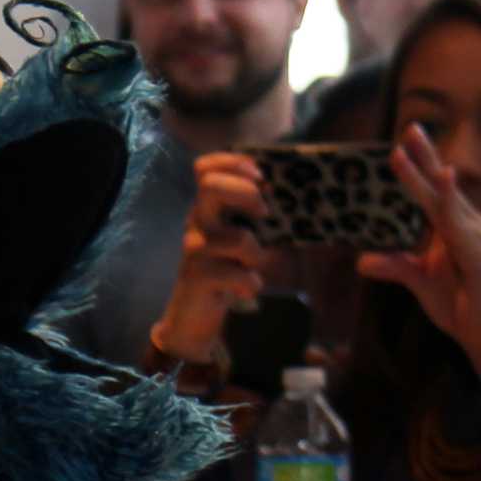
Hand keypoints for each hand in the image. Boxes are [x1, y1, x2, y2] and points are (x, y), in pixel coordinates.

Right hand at [150, 152, 272, 363]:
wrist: (192, 318)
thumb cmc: (224, 272)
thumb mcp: (239, 240)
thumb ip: (255, 219)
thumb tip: (288, 197)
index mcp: (207, 208)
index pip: (205, 168)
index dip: (232, 163)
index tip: (260, 176)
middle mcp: (197, 223)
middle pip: (210, 186)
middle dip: (246, 193)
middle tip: (264, 213)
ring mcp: (194, 250)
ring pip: (238, 238)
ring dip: (257, 254)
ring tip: (251, 267)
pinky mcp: (197, 277)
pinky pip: (238, 274)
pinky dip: (251, 283)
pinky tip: (246, 289)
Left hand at [357, 126, 480, 425]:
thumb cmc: (460, 304)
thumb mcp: (418, 281)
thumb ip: (394, 266)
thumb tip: (361, 260)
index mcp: (457, 227)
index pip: (437, 190)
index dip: (424, 163)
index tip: (408, 135)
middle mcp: (471, 226)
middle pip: (443, 187)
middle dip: (425, 157)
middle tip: (409, 127)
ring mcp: (478, 240)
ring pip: (445, 204)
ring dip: (424, 178)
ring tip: (404, 153)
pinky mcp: (480, 258)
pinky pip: (460, 228)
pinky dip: (449, 204)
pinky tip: (444, 184)